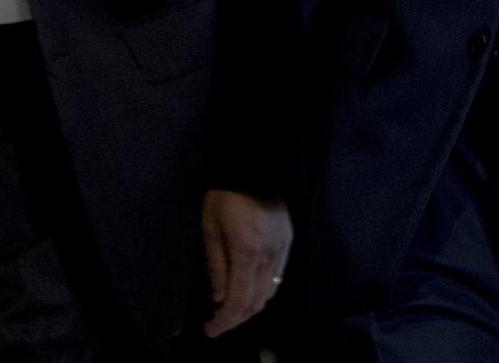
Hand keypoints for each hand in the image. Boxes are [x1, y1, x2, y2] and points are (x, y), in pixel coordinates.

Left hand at [200, 188, 290, 337]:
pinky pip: (278, 278)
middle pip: (256, 302)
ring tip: (231, 309)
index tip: (210, 330)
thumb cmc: (225, 196)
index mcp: (246, 252)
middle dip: (236, 319)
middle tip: (218, 322)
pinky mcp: (288, 243)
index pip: (238, 301)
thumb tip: (218, 299)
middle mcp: (269, 256)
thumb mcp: (210, 229)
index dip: (225, 321)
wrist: (255, 167)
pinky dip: (263, 292)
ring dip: (250, 307)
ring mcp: (282, 250)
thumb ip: (216, 267)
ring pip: (269, 293)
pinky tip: (249, 290)